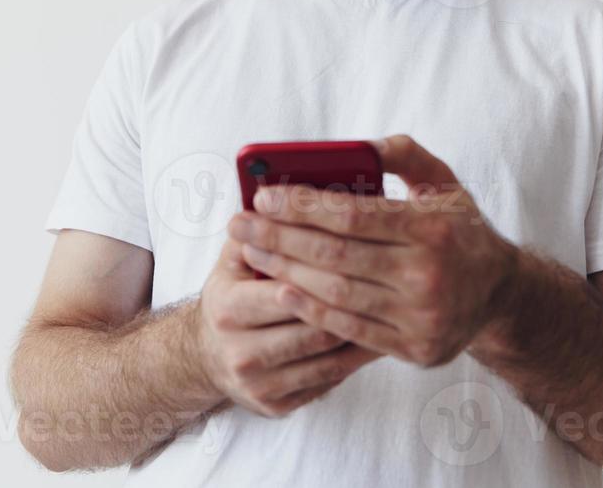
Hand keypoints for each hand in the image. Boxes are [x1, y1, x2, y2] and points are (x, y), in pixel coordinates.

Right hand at [194, 235, 382, 417]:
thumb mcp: (234, 259)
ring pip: (327, 358)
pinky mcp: (277, 405)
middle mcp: (239, 351)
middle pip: (312, 328)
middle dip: (353, 305)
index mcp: (227, 307)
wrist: (208, 354)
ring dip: (362, 334)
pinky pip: (328, 380)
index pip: (285, 288)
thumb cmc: (234, 292)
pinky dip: (355, 359)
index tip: (365, 254)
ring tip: (394, 310)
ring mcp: (259, 384)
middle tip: (393, 285)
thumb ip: (259, 229)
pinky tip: (378, 337)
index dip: (324, 273)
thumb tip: (287, 196)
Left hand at [229, 134, 517, 368]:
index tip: (262, 194)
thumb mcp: (444, 182)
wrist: (501, 294)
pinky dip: (310, 310)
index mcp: (433, 228)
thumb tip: (359, 145)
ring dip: (284, 271)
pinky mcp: (414, 349)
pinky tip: (281, 289)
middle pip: (334, 256)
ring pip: (335, 294)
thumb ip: (404, 154)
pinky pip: (348, 329)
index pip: (352, 215)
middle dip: (278, 237)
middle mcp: (428, 275)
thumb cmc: (459, 229)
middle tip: (238, 222)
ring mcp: (421, 317)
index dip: (302, 205)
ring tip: (251, 250)